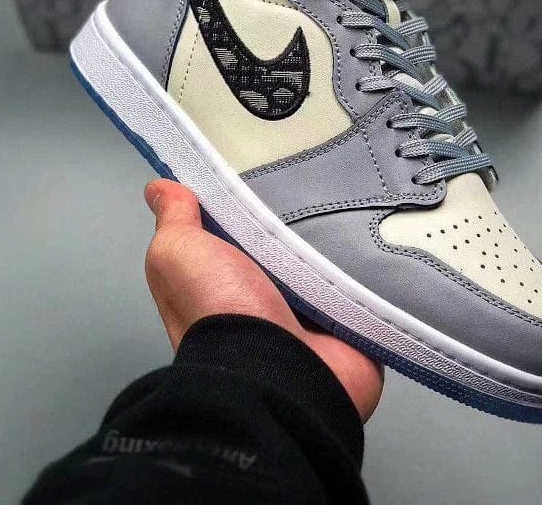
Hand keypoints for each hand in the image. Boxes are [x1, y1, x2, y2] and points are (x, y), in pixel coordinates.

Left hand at [144, 179, 383, 421]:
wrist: (278, 371)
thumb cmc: (220, 309)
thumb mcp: (179, 254)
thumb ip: (175, 221)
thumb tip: (158, 189)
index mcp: (225, 283)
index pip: (238, 233)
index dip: (245, 206)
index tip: (262, 170)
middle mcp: (268, 300)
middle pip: (290, 245)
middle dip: (304, 216)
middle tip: (322, 180)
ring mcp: (313, 316)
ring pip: (331, 260)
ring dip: (342, 239)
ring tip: (358, 200)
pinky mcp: (353, 323)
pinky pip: (368, 282)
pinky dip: (374, 264)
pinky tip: (382, 234)